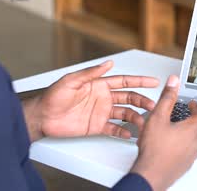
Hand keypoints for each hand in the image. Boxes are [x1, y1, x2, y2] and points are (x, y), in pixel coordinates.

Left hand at [23, 60, 158, 141]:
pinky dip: (123, 131)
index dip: (139, 81)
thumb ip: (91, 72)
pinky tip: (130, 134)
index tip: (153, 81)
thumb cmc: (53, 97)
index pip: (124, 81)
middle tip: (153, 106)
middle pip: (128, 98)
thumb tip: (108, 63)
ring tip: (143, 122)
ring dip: (135, 117)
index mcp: (99, 85)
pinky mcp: (96, 126)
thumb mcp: (71, 80)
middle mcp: (103, 98)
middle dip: (142, 101)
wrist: (42, 117)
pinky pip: (114, 129)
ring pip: (124, 114)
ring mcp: (101, 112)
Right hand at [130, 75, 196, 189]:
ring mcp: (192, 153)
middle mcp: (196, 141)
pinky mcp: (186, 161)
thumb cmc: (154, 151)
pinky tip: (174, 138)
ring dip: (192, 124)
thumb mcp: (158, 118)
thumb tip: (174, 81)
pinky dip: (187, 136)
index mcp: (193, 128)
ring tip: (181, 120)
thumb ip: (167, 98)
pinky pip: (191, 145)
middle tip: (193, 105)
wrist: (151, 177)